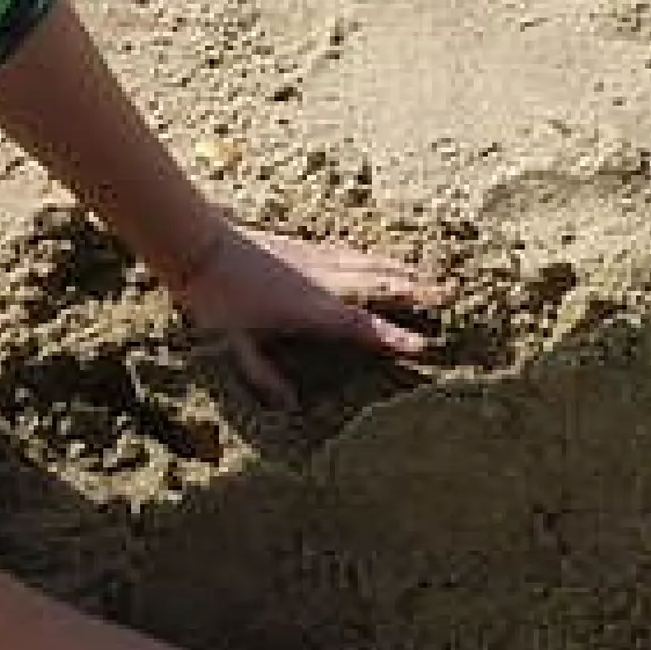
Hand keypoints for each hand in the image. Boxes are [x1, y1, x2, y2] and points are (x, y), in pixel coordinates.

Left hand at [168, 224, 445, 405]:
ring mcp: (316, 259)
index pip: (363, 327)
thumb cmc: (216, 298)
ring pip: (368, 264)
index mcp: (312, 310)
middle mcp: (323, 281)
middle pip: (379, 285)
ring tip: (428, 273)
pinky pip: (350, 252)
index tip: (427, 345)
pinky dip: (372, 257)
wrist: (198, 244)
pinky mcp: (305, 245)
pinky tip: (376, 258)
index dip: (394, 338)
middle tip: (452, 292)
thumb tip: (290, 406)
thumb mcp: (235, 345)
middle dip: (416, 290)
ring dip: (400, 269)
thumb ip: (264, 374)